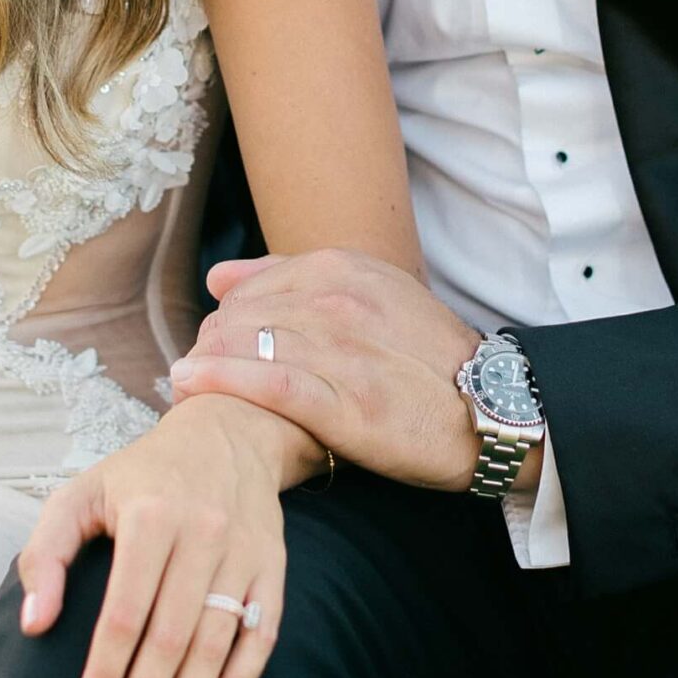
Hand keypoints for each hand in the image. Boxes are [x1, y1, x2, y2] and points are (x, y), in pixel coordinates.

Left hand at [16, 398, 290, 677]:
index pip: (124, 612)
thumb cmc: (140, 476)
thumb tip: (33, 625)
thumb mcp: (79, 494)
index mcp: (150, 514)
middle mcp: (202, 532)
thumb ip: (46, 555)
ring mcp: (244, 552)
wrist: (228, 432)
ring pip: (216, 644)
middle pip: (171, 637)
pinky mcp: (273, 567)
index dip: (104, 672)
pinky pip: (261, 635)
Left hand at [172, 250, 524, 497]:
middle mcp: (339, 300)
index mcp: (344, 268)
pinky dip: (221, 382)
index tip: (212, 344)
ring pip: (245, 344)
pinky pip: (267, 384)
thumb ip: (294, 280)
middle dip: (211, 343)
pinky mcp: (345, 402)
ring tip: (182, 385)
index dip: (224, 318)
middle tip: (194, 372)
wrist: (494, 409)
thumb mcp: (373, 295)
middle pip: (240, 315)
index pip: (252, 285)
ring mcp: (342, 350)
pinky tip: (187, 385)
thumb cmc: (427, 357)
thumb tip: (218, 278)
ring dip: (205, 364)